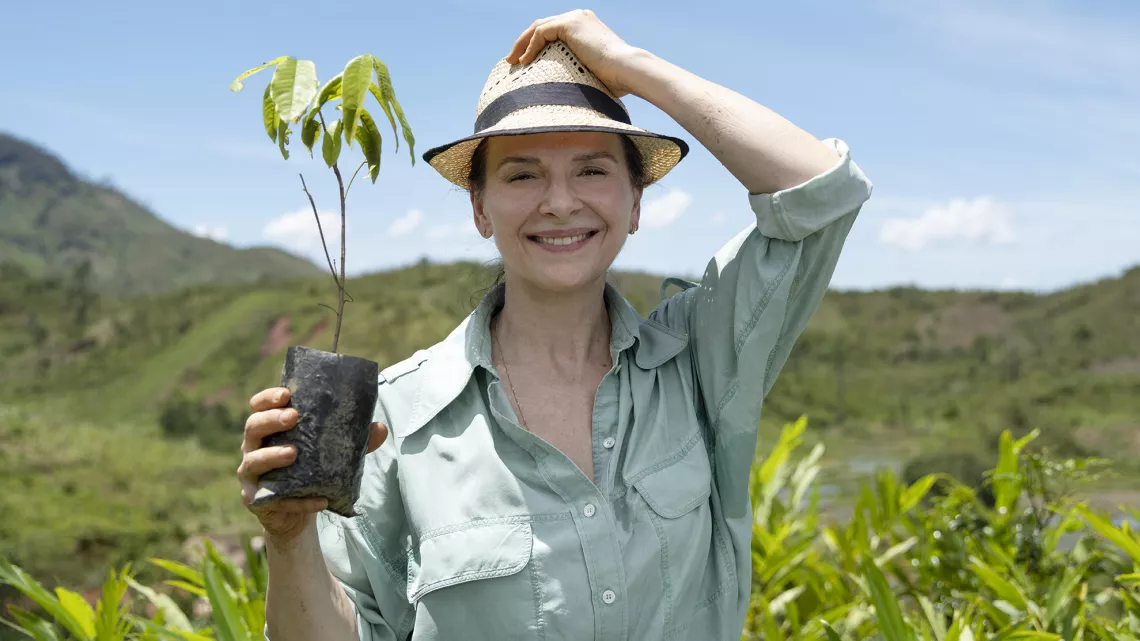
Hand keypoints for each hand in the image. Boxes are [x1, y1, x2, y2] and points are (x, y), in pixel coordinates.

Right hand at [237, 387, 387, 545]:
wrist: (297, 512)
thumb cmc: (309, 470)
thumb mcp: (330, 452)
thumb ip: (353, 440)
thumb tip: (380, 428)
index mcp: (268, 429)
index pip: (259, 407)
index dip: (267, 398)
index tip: (287, 394)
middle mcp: (253, 448)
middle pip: (253, 428)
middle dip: (271, 420)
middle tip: (293, 416)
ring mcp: (251, 475)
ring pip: (253, 461)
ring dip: (272, 456)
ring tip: (293, 453)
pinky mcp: (257, 501)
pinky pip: (276, 500)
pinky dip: (299, 501)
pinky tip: (321, 500)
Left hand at [507, 9, 642, 96]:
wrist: (626, 70)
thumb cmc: (615, 80)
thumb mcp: (592, 72)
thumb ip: (577, 70)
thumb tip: (566, 90)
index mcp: (584, 26)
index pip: (553, 32)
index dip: (536, 46)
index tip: (525, 63)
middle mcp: (578, 17)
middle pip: (542, 27)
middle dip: (524, 43)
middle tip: (513, 61)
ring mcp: (574, 18)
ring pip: (538, 27)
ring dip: (522, 44)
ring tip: (512, 62)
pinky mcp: (569, 24)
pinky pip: (541, 33)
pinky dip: (530, 47)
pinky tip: (524, 61)